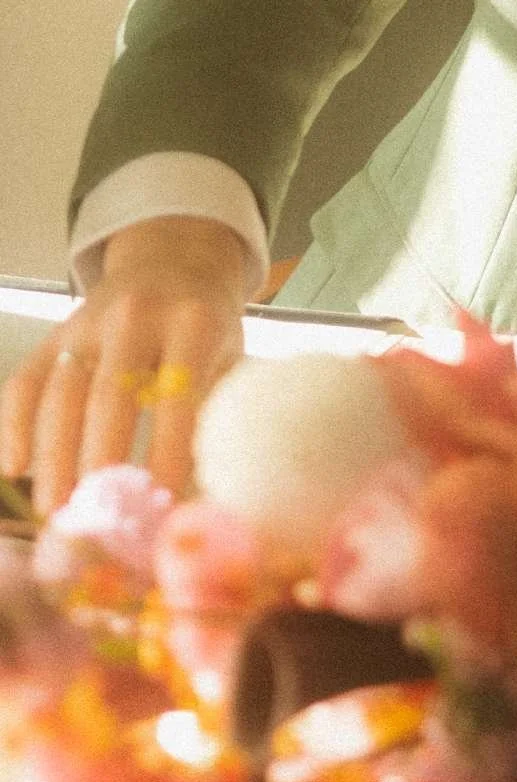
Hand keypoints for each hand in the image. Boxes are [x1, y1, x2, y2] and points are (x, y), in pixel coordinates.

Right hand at [0, 216, 246, 516]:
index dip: (168, 452)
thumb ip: (219, 416)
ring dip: (53, 457)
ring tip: (56, 511)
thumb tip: (208, 499)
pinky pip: (24, 382)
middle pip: (109, 395)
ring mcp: (86, 323)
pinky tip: (14, 469)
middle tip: (96, 518)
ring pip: (59, 393)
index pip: (177, 396)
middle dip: (99, 461)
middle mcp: (136, 316)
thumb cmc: (208, 331)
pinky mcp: (53, 334)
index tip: (161, 504)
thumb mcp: (231, 358)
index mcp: (193, 323)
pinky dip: (13, 426)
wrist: (174, 264)